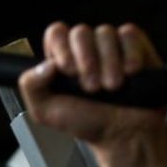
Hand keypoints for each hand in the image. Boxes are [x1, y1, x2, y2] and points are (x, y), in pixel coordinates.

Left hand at [18, 22, 166, 152]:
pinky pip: (130, 34)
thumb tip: (45, 64)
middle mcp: (85, 49)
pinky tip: (130, 73)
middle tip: (92, 87)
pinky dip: (130, 53)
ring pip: (105, 33)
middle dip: (86, 60)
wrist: (123, 134)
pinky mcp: (135, 48)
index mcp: (61, 59)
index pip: (56, 33)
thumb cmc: (86, 123)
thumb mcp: (45, 111)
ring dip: (108, 62)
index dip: (61, 48)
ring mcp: (110, 46)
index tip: (67, 71)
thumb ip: (30, 86)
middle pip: (80, 31)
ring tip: (112, 87)